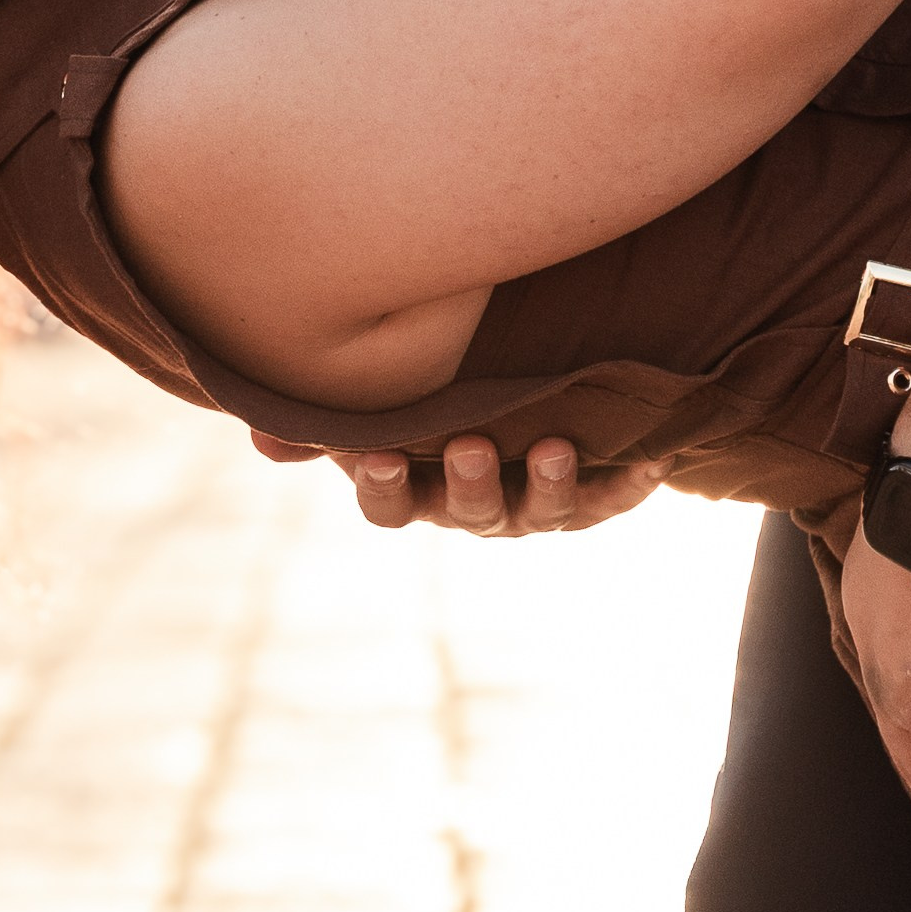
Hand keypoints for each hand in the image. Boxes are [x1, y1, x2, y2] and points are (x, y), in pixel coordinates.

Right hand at [248, 429, 669, 536]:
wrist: (529, 398)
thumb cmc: (430, 401)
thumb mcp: (376, 404)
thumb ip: (319, 419)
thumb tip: (256, 434)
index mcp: (418, 490)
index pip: (390, 505)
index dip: (384, 487)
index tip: (379, 457)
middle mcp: (475, 507)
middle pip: (469, 513)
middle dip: (469, 484)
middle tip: (468, 446)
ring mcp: (535, 504)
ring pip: (540, 511)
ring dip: (546, 484)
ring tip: (553, 449)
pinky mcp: (594, 493)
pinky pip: (612, 498)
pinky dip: (629, 483)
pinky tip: (653, 464)